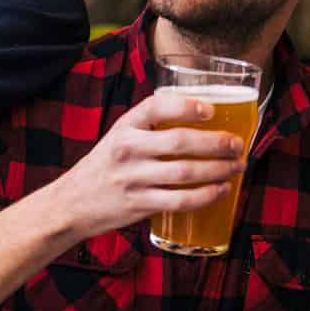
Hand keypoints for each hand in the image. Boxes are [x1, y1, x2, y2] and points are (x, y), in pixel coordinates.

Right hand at [44, 91, 244, 243]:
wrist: (72, 203)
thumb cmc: (106, 166)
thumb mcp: (120, 136)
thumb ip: (151, 127)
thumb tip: (202, 117)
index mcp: (124, 126)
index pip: (156, 107)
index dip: (187, 106)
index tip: (211, 110)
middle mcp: (127, 149)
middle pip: (179, 142)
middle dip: (216, 143)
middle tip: (237, 144)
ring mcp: (133, 178)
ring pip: (185, 173)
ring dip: (218, 170)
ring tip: (236, 167)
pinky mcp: (139, 204)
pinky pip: (180, 201)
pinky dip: (206, 196)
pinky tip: (221, 190)